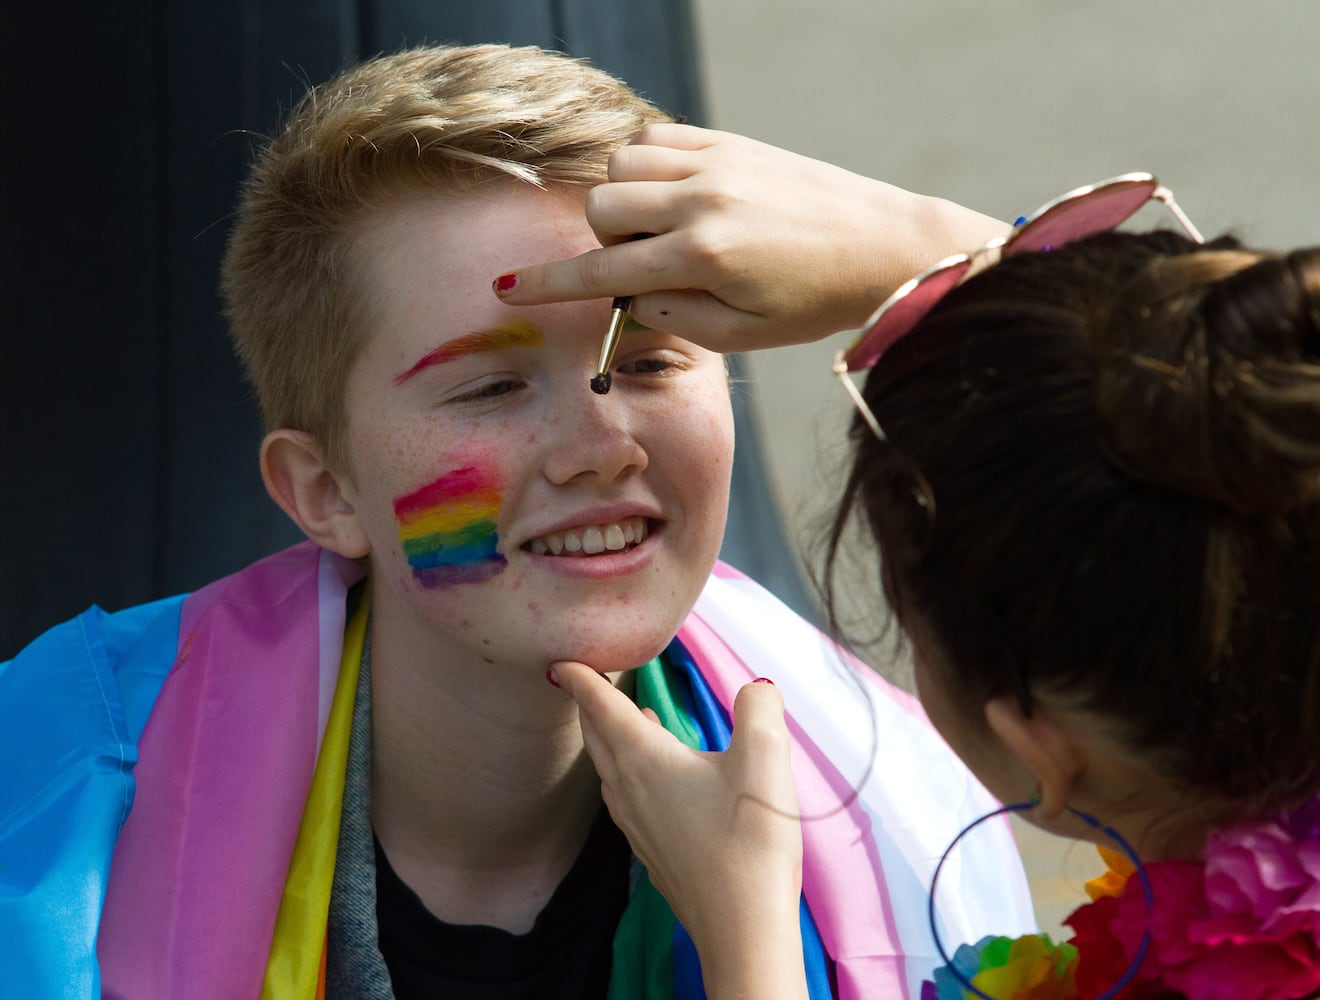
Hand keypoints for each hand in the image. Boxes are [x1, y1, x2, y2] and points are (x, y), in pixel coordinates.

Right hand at [495, 124, 1007, 353]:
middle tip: (644, 263)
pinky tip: (672, 194)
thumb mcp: (741, 335)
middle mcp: (701, 200)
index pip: (602, 269)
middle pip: (602, 206)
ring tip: (661, 229)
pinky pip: (653, 139)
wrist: (881, 246)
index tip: (508, 291)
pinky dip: (645, 166)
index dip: (549, 285)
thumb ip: (671, 319)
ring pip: (621, 167)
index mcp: (703, 257)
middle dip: (604, 240)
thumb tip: (623, 296)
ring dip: (623, 200)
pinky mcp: (729, 141)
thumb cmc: (812, 302)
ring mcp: (715, 162)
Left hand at [552, 661, 808, 999]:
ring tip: (616, 720)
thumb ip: (759, 707)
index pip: (601, 705)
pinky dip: (624, 771)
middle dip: (588, 704)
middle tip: (583, 679)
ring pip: (607, 769)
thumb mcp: (765, 757)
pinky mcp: (652, 851)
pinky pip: (624, 797)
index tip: (562, 661)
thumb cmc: (749, 839)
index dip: (581, 677)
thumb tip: (757, 690)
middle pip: (597, 736)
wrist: (742, 928)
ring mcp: (636, 825)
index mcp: (644, 757)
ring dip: (604, 739)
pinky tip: (648, 778)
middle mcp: (628, 788)